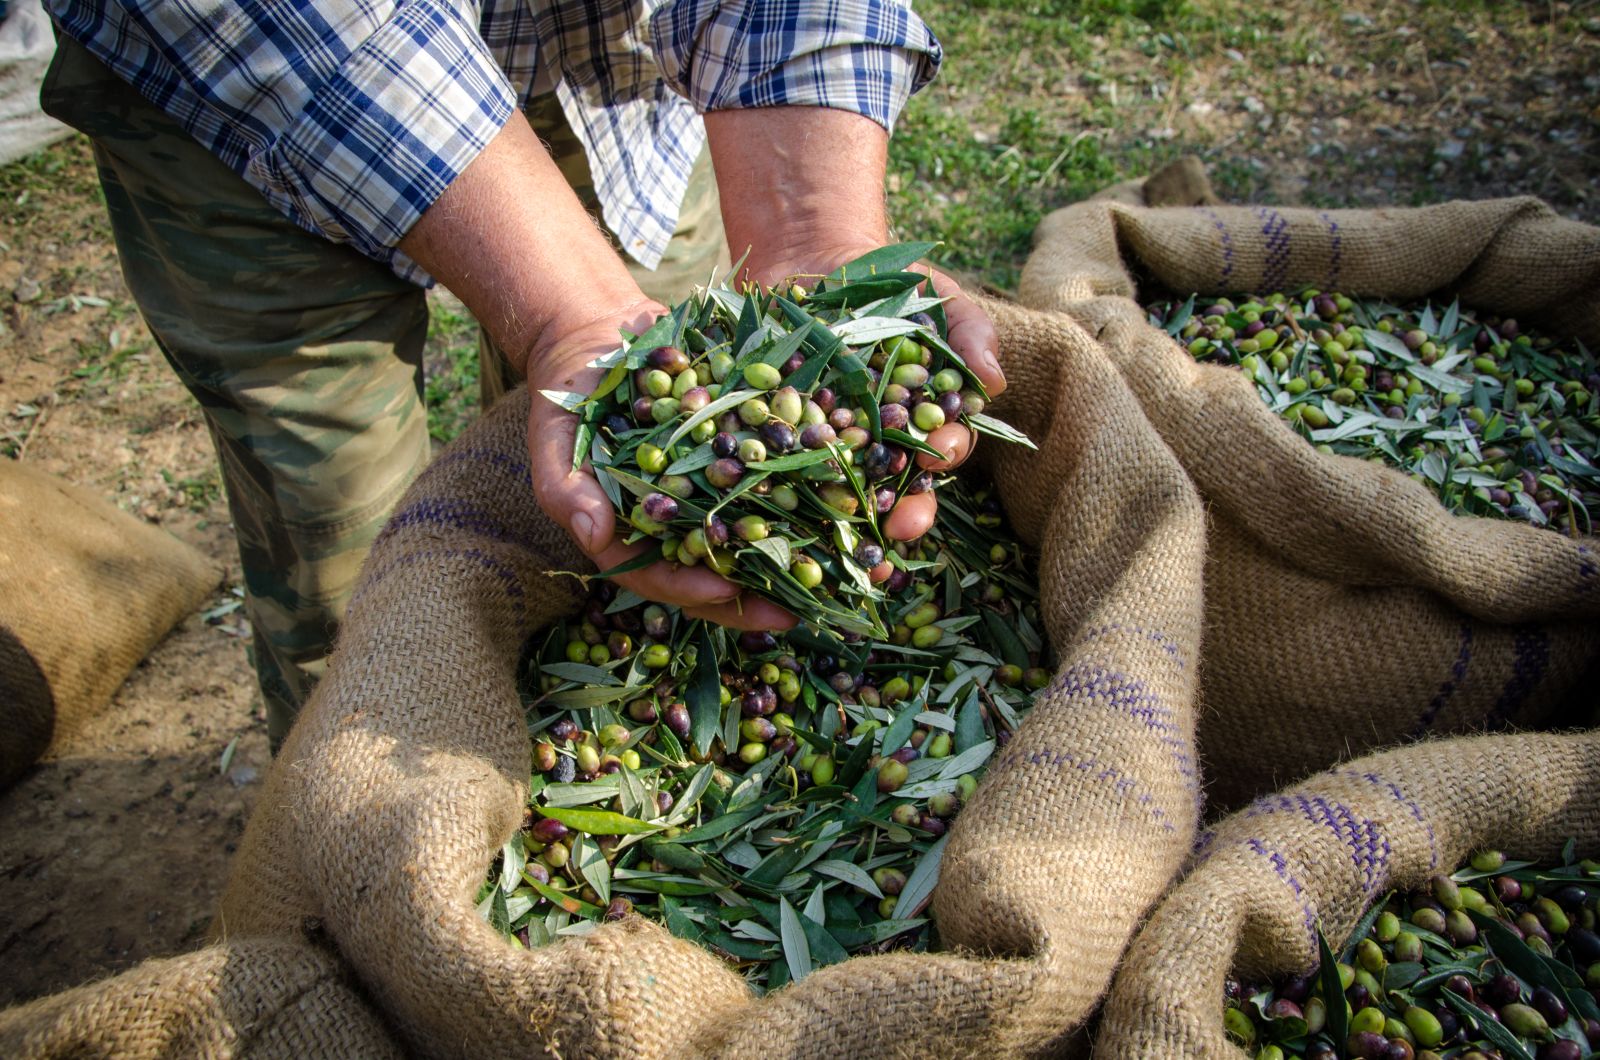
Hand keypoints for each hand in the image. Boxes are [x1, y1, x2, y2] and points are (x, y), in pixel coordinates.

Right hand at [397, 116, 792, 629]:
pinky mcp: (741, 456)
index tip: (728, 593)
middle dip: (756, 593)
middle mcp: (680, 524)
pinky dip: (805, 487)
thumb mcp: (554, 441)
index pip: (663, 577)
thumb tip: (591, 533)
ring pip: (756, 532)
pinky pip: (774, 477)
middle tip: (798, 610)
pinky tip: (841, 493)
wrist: (603, 337)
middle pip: (719, 570)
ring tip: (832, 568)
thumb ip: (565, 490)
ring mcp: (713, 492)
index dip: (694, 589)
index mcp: (634, 536)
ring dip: (793, 552)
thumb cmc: (568, 398)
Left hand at [741, 244, 1004, 550]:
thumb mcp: (939, 298)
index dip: (943, 455)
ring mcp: (829, 444)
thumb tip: (993, 381)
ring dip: (843, 514)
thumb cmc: (892, 286)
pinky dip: (776, 479)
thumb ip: (971, 334)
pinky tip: (776, 491)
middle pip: (896, 487)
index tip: (937, 455)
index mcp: (923, 422)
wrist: (816, 263)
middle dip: (903, 511)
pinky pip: (781, 462)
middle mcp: (879, 445)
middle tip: (901, 527)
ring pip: (839, 488)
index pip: (941, 447)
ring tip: (841, 525)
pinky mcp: (782, 436)